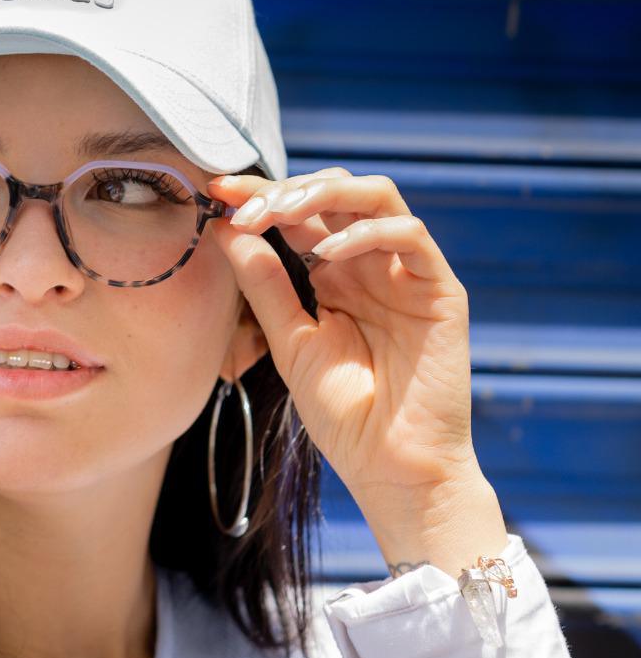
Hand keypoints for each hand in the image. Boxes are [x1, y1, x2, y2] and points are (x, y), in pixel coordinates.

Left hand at [206, 166, 482, 505]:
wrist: (391, 468)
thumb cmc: (343, 414)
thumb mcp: (289, 342)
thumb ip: (264, 286)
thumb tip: (226, 231)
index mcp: (335, 275)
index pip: (299, 216)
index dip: (261, 195)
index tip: (217, 191)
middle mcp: (371, 264)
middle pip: (337, 193)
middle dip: (287, 189)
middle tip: (245, 207)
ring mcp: (407, 273)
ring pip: (378, 197)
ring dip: (325, 195)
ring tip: (282, 214)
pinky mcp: (441, 290)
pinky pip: (411, 237)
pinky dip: (369, 233)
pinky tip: (330, 254)